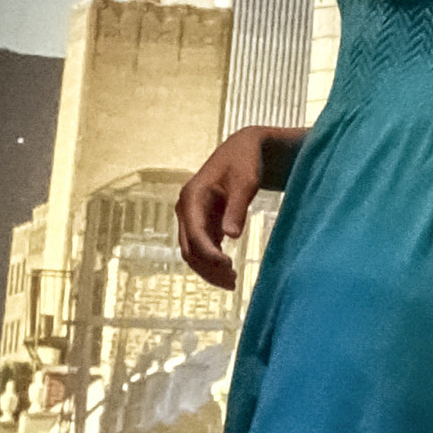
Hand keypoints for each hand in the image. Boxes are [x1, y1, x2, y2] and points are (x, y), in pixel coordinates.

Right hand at [175, 127, 265, 289]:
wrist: (244, 149)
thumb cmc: (245, 161)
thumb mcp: (246, 181)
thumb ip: (237, 208)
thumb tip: (231, 237)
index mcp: (191, 196)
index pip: (195, 234)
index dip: (210, 254)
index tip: (229, 266)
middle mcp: (186, 208)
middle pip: (189, 249)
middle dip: (208, 268)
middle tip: (232, 283)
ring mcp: (192, 216)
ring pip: (193, 252)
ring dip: (209, 269)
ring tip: (232, 282)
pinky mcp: (202, 221)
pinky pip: (202, 248)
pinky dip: (212, 261)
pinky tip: (228, 271)